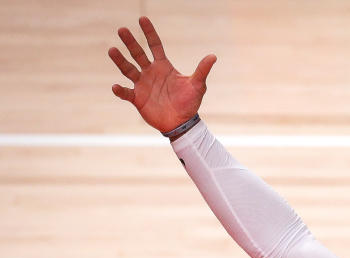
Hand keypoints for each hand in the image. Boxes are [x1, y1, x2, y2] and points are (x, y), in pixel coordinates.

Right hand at [108, 16, 216, 132]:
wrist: (182, 123)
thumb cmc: (189, 103)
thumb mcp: (197, 86)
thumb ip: (202, 70)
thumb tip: (213, 56)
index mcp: (163, 66)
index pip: (155, 46)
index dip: (149, 33)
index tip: (142, 19)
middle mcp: (150, 72)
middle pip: (138, 54)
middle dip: (130, 42)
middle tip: (122, 30)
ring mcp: (142, 85)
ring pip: (128, 69)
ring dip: (120, 60)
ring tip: (112, 50)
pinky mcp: (137, 99)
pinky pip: (126, 93)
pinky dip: (120, 90)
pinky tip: (115, 87)